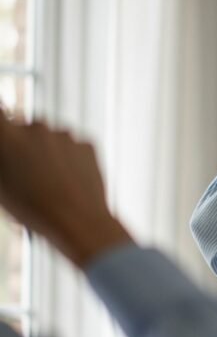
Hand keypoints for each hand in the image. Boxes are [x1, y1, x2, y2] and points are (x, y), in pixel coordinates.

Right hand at [0, 115, 132, 266]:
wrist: (78, 221)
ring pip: (51, 137)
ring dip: (48, 151)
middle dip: (24, 143)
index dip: (5, 131)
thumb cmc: (33, 209)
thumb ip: (3, 159)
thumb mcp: (1, 186)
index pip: (0, 115)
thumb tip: (7, 153)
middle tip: (27, 171)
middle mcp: (35, 126)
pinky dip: (71, 159)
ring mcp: (64, 134)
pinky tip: (69, 181)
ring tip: (50, 182)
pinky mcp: (87, 143)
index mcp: (7, 135)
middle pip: (25, 127)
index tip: (8, 140)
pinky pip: (74, 147)